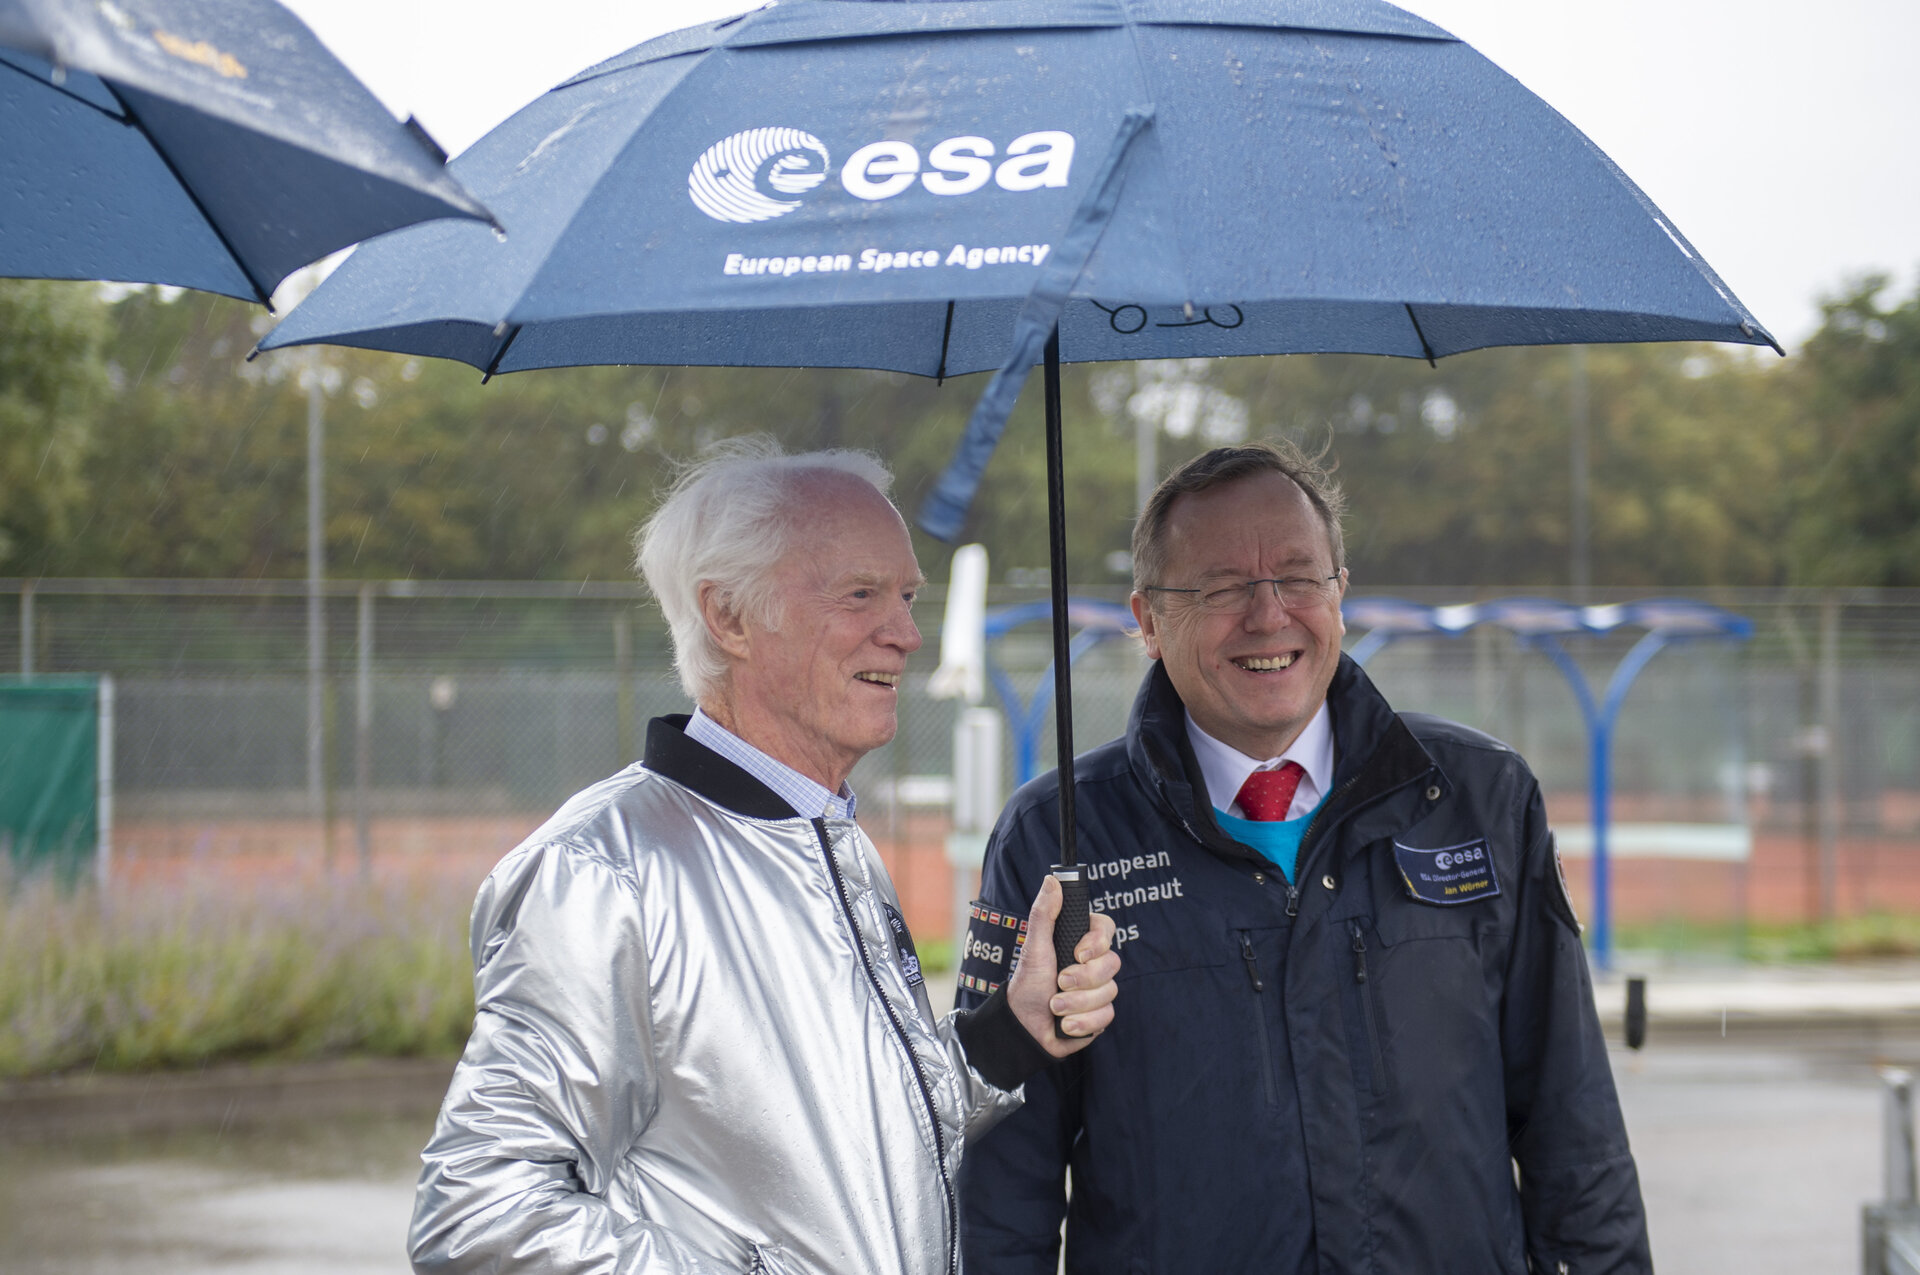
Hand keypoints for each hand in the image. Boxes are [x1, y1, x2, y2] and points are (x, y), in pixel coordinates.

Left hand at [1006, 875, 1120, 1057]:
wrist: (1024, 1028)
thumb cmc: (1027, 984)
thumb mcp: (1034, 947)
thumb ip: (1044, 913)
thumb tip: (1052, 879)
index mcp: (1079, 943)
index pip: (1106, 930)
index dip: (1097, 942)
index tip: (1079, 953)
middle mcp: (1093, 964)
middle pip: (1112, 963)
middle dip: (1083, 979)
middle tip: (1059, 983)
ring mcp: (1098, 989)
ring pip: (1109, 992)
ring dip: (1077, 1003)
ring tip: (1054, 1006)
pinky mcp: (1100, 1014)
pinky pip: (1106, 1016)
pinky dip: (1082, 1022)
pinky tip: (1065, 1023)